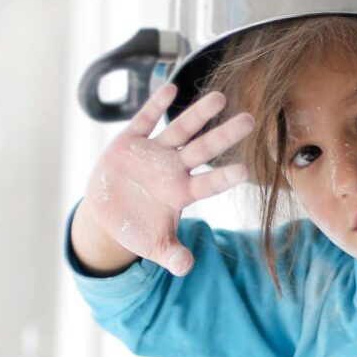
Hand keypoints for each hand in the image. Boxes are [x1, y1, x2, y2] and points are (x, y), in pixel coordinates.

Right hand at [77, 82, 252, 275]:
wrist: (106, 215)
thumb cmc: (137, 228)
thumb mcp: (154, 246)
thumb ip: (172, 255)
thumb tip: (186, 268)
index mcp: (180, 193)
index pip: (207, 184)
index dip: (223, 177)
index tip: (245, 171)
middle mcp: (172, 169)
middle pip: (203, 150)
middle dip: (224, 136)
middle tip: (250, 120)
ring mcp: (153, 153)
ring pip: (179, 130)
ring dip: (198, 114)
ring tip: (220, 97)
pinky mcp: (129, 142)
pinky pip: (144, 120)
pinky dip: (154, 105)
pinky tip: (170, 88)